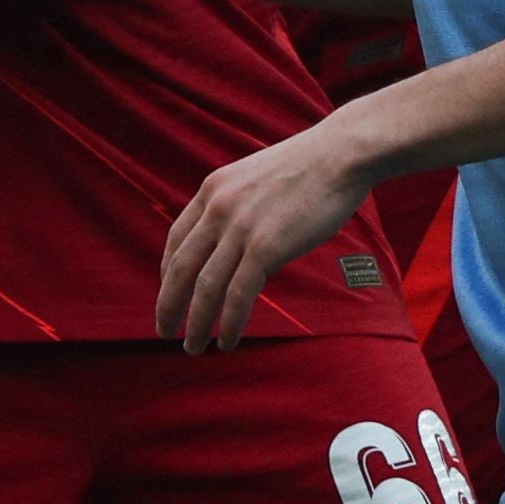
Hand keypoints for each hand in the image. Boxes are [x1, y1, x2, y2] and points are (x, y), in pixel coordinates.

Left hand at [158, 123, 373, 351]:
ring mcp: (240, 229)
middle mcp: (218, 209)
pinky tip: (227, 342)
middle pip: (181, 268)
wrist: (340, 155)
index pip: (176, 239)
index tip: (169, 295)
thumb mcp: (254, 179)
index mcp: (212, 190)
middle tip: (164, 331)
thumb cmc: (307, 167)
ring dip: (196, 323)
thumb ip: (236, 205)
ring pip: (206, 288)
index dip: (167, 273)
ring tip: (193, 347)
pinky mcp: (266, 247)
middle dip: (168, 305)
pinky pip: (238, 296)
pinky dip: (229, 324)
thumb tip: (232, 237)